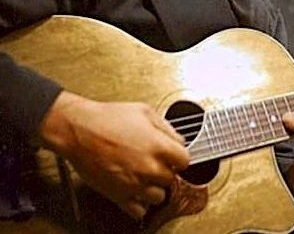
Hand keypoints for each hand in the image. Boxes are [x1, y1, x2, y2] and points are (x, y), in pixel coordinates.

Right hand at [38, 91, 189, 218]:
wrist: (79, 130)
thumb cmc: (108, 119)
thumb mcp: (145, 111)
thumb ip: (166, 127)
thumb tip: (178, 139)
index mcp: (158, 146)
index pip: (185, 160)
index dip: (179, 156)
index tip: (174, 155)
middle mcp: (148, 168)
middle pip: (172, 178)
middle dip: (166, 169)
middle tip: (155, 160)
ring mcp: (134, 184)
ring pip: (159, 197)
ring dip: (155, 187)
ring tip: (145, 174)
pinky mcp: (118, 196)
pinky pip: (139, 211)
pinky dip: (140, 203)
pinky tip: (136, 189)